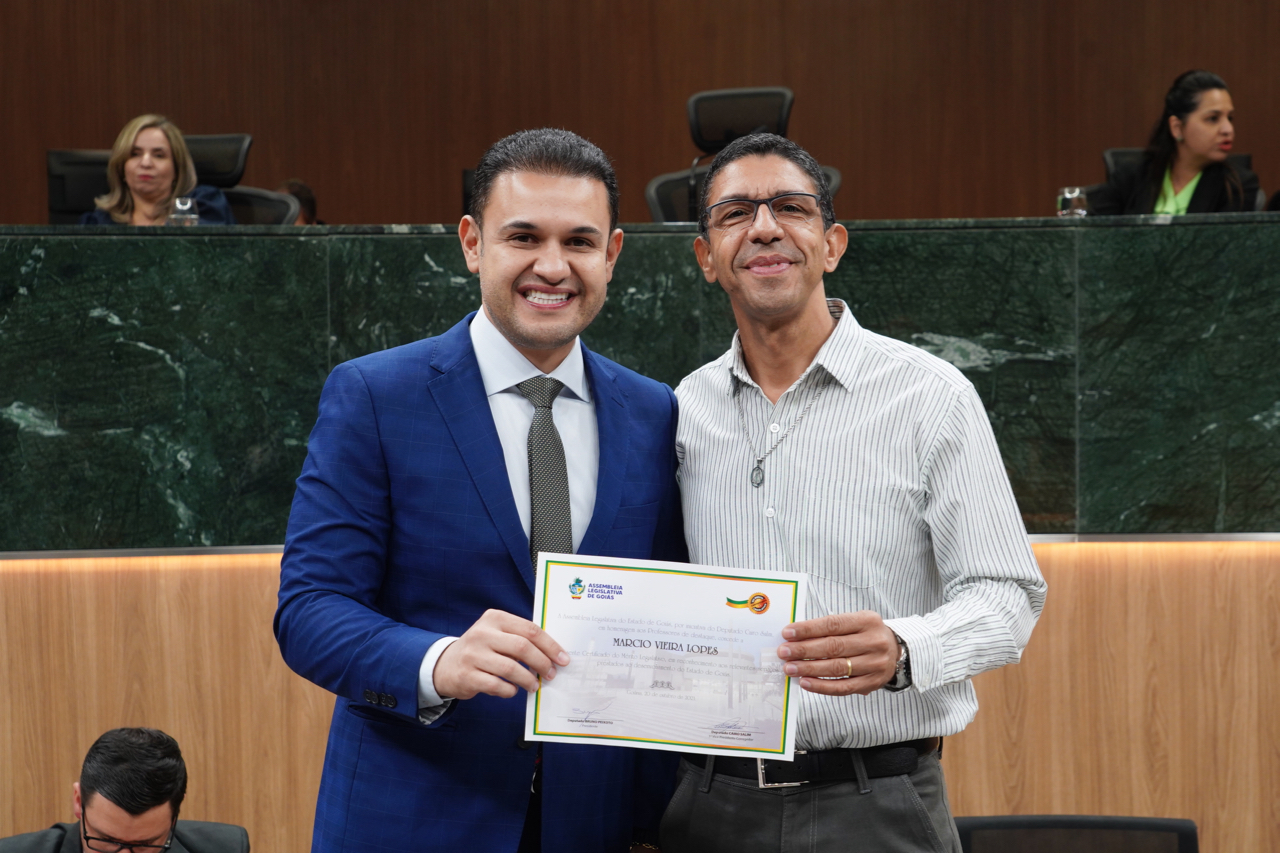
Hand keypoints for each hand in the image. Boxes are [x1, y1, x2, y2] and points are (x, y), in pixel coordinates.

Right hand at [433, 609, 569, 699]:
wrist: (446, 664)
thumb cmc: (482, 649)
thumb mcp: (497, 634)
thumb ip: (520, 638)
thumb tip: (553, 654)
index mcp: (495, 618)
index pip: (530, 629)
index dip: (550, 645)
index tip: (563, 659)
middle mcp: (482, 633)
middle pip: (522, 647)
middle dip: (542, 663)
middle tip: (551, 674)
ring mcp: (473, 654)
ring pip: (510, 668)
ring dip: (528, 680)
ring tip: (535, 685)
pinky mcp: (467, 675)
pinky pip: (497, 685)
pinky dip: (510, 690)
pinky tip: (513, 690)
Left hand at [777, 611, 898, 695]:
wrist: (895, 650)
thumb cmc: (865, 634)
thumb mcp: (854, 622)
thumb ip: (829, 628)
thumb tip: (796, 637)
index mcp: (867, 621)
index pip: (833, 624)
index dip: (808, 629)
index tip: (787, 633)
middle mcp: (874, 642)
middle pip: (833, 647)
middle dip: (804, 650)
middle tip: (784, 652)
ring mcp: (875, 664)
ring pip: (837, 668)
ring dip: (809, 669)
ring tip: (790, 668)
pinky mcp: (872, 683)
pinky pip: (843, 687)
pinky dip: (822, 686)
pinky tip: (805, 683)